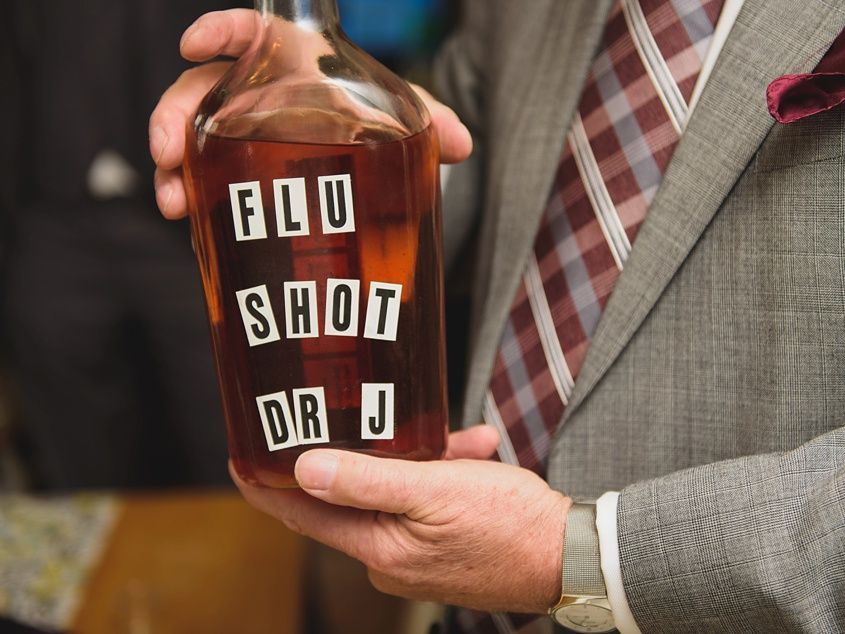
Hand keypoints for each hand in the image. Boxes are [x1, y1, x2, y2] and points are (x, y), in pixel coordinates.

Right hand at [149, 9, 472, 219]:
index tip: (191, 43)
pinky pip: (204, 178)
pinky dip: (192, 197)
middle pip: (199, 90)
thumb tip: (461, 144)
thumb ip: (427, 120)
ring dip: (174, 168)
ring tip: (174, 202)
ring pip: (191, 139)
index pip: (248, 34)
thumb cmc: (375, 119)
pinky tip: (188, 223)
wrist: (367, 157)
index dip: (219, 31)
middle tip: (166, 152)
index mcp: (290, 62)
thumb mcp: (400, 116)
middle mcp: (254, 93)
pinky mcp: (237, 173)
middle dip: (173, 116)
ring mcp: (239, 135)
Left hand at [232, 425, 571, 613]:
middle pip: (353, 497)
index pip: (303, 515)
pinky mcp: (442, 549)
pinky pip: (425, 505)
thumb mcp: (435, 490)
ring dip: (421, 460)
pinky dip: (443, 476)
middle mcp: (390, 559)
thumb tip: (304, 470)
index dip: (267, 485)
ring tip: (458, 439)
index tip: (241, 456)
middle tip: (367, 414)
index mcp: (379, 548)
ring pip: (396, 494)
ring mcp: (417, 557)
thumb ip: (367, 480)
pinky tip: (474, 451)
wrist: (571, 556)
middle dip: (367, 453)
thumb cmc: (510, 525)